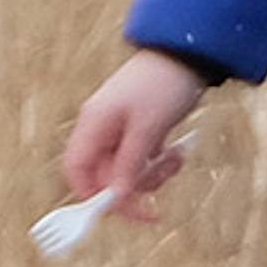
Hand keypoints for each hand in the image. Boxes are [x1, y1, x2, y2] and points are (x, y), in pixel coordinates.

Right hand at [63, 52, 212, 223]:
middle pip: (106, 176)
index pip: (77, 170)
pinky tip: (177, 153)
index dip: (91, 196)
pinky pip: (142, 159)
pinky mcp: (140, 130)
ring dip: (152, 175)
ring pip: (127, 171)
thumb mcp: (148, 128)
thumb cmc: (164, 85)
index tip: (119, 211)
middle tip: (160, 193)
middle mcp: (102, 128)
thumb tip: (116, 199)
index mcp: (94, 124)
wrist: (189, 55)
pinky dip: (160, 163)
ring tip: (175, 160)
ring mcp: (120, 129)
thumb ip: (130, 164)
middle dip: (133, 187)